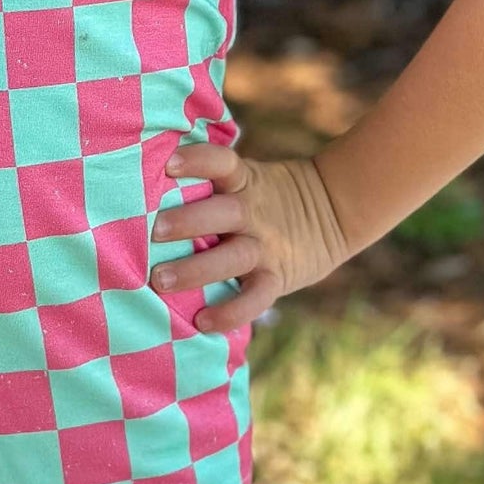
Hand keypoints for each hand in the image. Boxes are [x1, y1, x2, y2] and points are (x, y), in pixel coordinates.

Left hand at [149, 141, 354, 335]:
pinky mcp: (277, 278)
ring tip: (161, 280)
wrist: (334, 212)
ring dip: (196, 269)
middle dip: (188, 221)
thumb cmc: (269, 197)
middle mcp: (254, 212)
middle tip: (153, 232)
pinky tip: (202, 322)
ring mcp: (267, 246)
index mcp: (245, 182)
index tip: (169, 164)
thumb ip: (213, 183)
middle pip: (222, 213)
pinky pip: (255, 298)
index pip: (222, 163)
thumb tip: (149, 183)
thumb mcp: (250, 178)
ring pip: (233, 257)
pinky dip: (231, 312)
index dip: (198, 160)